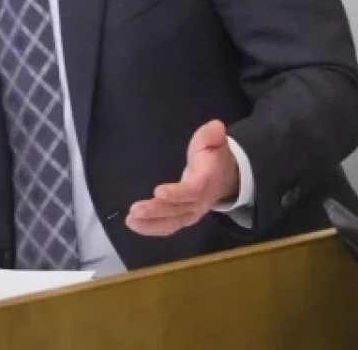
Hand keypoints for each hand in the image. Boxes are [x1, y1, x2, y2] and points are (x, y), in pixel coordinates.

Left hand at [126, 119, 238, 236]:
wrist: (226, 177)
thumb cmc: (214, 156)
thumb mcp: (215, 140)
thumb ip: (213, 134)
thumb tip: (216, 127)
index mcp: (207, 181)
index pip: (192, 190)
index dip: (176, 193)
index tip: (157, 191)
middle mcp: (200, 202)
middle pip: (178, 210)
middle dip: (156, 211)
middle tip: (135, 210)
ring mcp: (191, 213)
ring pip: (172, 222)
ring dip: (151, 224)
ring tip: (130, 221)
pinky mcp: (183, 218)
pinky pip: (168, 227)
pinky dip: (152, 229)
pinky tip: (135, 225)